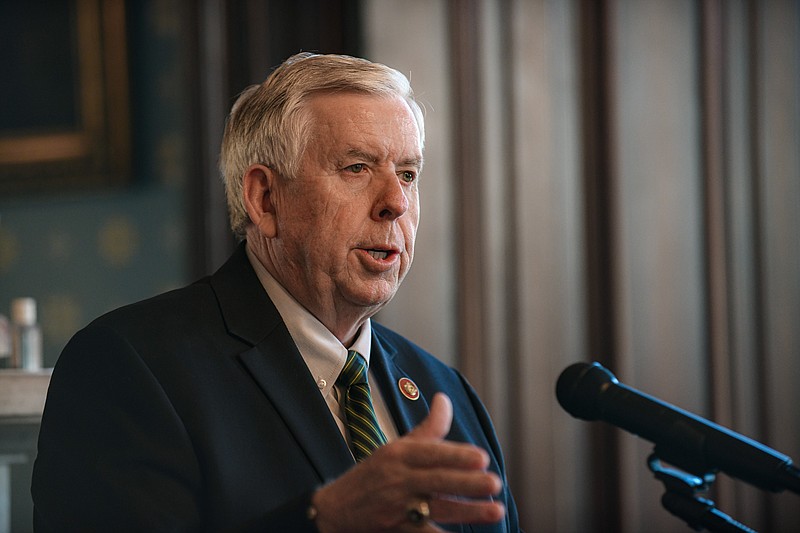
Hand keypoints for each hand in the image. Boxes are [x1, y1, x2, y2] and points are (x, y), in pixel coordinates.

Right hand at [312, 393, 504, 531]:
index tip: (481, 458)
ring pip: (434, 509)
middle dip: (466, 482)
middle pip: (435, 480)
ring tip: (495, 510)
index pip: (430, 452)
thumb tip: (444, 399)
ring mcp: (395, 507)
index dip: (455, 455)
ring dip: (466, 511)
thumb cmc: (373, 476)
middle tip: (494, 482)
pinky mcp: (393, 531)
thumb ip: (428, 428)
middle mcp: (396, 479)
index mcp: (398, 455)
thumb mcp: (396, 448)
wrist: (333, 509)